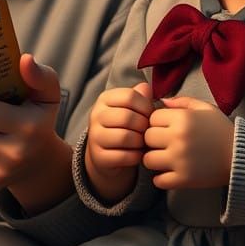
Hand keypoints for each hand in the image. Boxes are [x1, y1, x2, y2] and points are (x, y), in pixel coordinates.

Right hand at [85, 81, 153, 202]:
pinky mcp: (98, 157)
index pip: (130, 96)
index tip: (149, 114)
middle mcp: (96, 115)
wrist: (106, 154)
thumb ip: (140, 97)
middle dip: (143, 126)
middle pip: (127, 117)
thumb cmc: (124, 127)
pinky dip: (135, 156)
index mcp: (105, 99)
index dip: (146, 106)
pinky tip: (137, 154)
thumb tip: (147, 88)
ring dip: (140, 142)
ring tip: (142, 142)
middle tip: (147, 131)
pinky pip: (124, 156)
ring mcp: (95, 137)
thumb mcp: (131, 108)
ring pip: (125, 137)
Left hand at [143, 96, 233, 189]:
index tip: (165, 128)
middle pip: (146, 138)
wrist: (241, 156)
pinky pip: (158, 180)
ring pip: (148, 160)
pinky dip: (162, 178)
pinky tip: (171, 172)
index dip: (157, 122)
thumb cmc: (221, 130)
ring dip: (154, 160)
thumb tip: (160, 101)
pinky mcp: (184, 179)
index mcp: (183, 118)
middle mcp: (178, 138)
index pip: (151, 118)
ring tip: (166, 158)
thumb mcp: (204, 108)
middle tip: (164, 144)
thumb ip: (181, 101)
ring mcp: (180, 160)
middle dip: (153, 140)